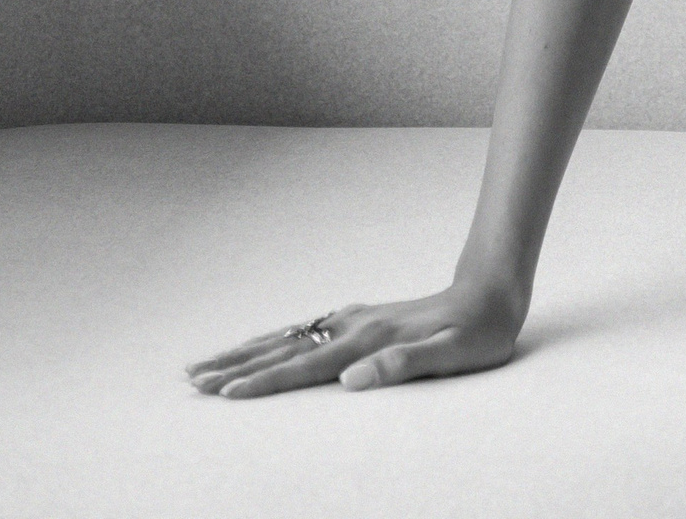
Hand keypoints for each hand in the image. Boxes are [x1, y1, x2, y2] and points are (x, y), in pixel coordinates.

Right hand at [187, 278, 524, 398]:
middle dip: (236, 365)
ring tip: (210, 363)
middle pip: (284, 348)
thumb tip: (352, 381)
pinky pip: (306, 330)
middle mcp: (355, 325)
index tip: (226, 395)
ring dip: (247, 351)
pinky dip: (275, 340)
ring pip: (289, 336)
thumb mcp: (452, 354)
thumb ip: (403, 365)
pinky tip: (263, 346)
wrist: (493, 291)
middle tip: (192, 378)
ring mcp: (355, 318)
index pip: (305, 366)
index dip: (264, 383)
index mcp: (369, 339)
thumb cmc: (477, 331)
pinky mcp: (361, 318)